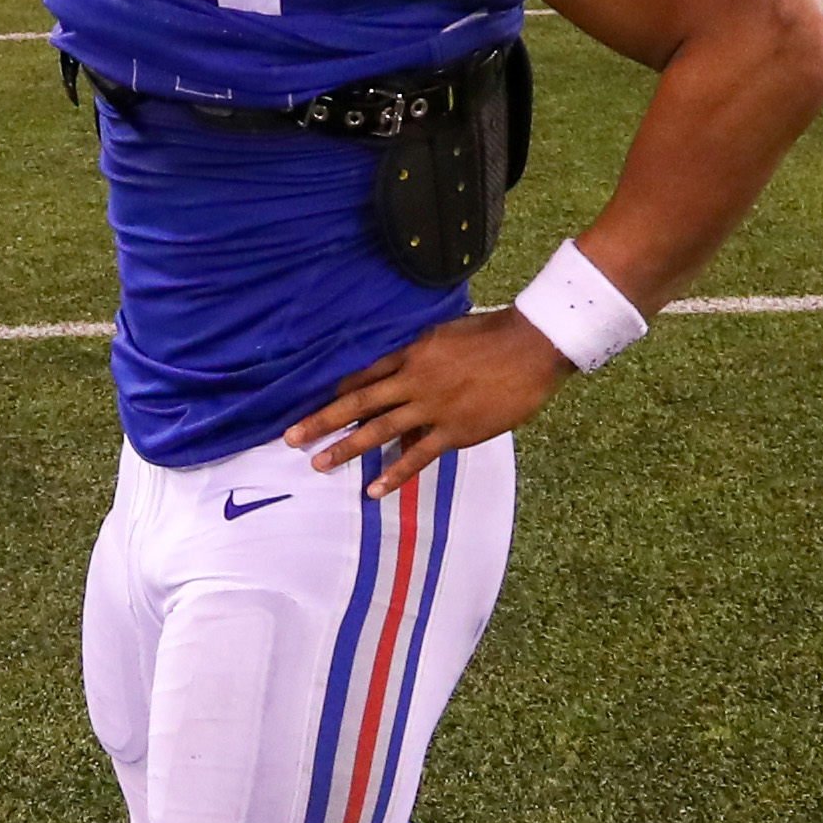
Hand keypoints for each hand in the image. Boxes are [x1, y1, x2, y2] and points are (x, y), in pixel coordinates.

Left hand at [287, 309, 569, 495]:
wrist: (530, 348)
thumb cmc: (495, 334)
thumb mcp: (449, 332)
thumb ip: (426, 351)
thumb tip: (410, 363)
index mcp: (412, 353)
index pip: (364, 374)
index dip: (336, 391)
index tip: (312, 404)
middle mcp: (414, 381)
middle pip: (359, 403)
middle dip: (322, 421)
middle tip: (291, 437)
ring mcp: (432, 407)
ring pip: (379, 431)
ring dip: (346, 448)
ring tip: (319, 464)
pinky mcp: (453, 431)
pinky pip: (417, 456)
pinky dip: (394, 474)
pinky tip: (373, 490)